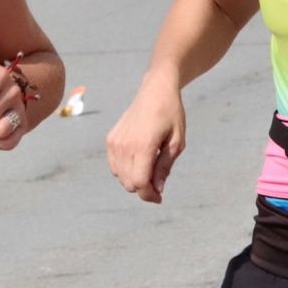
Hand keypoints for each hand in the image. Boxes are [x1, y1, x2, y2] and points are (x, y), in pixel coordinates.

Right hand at [107, 74, 186, 203]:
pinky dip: (125, 170)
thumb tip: (158, 189)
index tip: (160, 197)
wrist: (155, 90)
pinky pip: (114, 165)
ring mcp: (115, 142)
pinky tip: (139, 162)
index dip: (149, 195)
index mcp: (143, 146)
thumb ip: (165, 167)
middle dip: (144, 189)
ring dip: (134, 180)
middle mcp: (125, 145)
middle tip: (158, 184)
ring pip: (120, 176)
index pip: (139, 183)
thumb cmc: (171, 115)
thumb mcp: (176, 142)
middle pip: (129, 183)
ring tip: (151, 169)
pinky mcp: (111, 139)